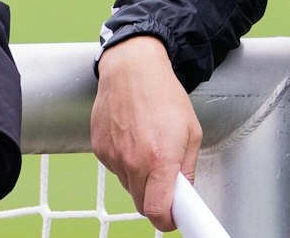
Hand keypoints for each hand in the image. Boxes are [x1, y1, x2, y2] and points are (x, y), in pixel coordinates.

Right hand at [91, 36, 201, 231]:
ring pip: (129, 186)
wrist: (131, 68)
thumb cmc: (163, 94)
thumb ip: (187, 167)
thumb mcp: (191, 131)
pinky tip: (133, 138)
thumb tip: (184, 193)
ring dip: (141, 179)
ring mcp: (112, 156)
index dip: (168, 220)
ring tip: (149, 147)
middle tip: (166, 180)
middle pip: (141, 204)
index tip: (175, 218)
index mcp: (159, 158)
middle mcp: (132, 161)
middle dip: (156, 199)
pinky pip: (115, 169)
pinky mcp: (98, 149)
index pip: (157, 211)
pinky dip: (125, 162)